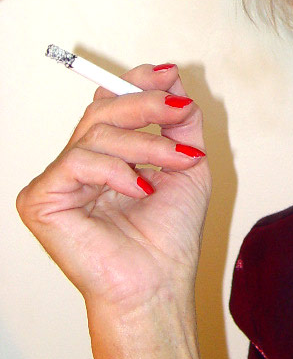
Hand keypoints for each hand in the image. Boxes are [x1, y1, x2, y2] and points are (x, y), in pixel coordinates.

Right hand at [17, 64, 211, 316]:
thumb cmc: (171, 236)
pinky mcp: (40, 201)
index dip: (135, 83)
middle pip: (101, 111)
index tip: (170, 77)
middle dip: (146, 105)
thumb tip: (171, 74)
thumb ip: (179, 121)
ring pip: (96, 133)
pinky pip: (78, 162)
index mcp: (106, 157)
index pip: (109, 103)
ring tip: (178, 163)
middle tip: (180, 112)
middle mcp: (77, 165)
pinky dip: (116, 172)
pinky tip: (140, 191)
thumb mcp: (187, 164)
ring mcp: (57, 183)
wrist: (158, 284)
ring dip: (147, 144)